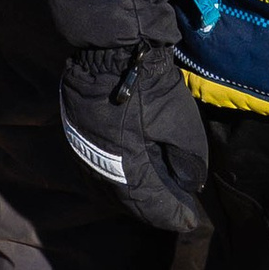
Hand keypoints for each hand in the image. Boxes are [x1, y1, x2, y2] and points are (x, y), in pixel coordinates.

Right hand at [49, 0, 208, 233]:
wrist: (109, 49)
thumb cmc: (150, 87)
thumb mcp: (182, 125)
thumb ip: (188, 162)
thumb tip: (188, 184)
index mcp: (126, 171)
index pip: (153, 207)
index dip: (175, 215)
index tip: (191, 220)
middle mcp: (99, 169)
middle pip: (129, 202)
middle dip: (154, 208)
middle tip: (175, 209)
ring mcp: (83, 152)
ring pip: (110, 187)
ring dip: (134, 195)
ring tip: (156, 193)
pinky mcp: (77, 135)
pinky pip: (98, 168)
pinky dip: (118, 177)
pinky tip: (132, 172)